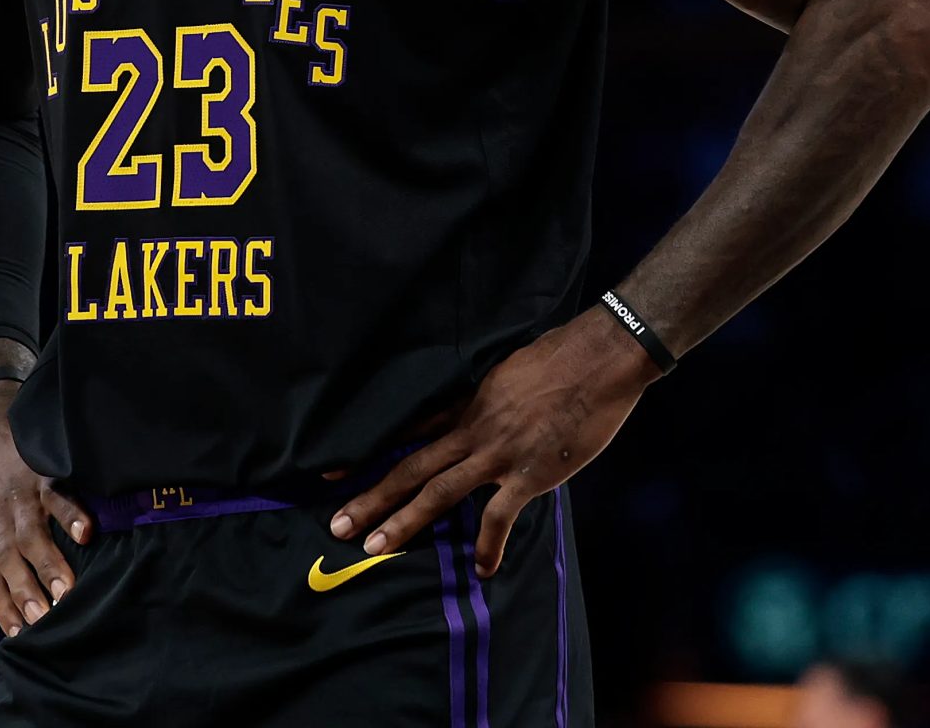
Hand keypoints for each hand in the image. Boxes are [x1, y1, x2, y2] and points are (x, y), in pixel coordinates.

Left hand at [0, 382, 94, 635]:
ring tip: (67, 588)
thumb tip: (19, 602)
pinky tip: (86, 533)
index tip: (20, 633)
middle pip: (11, 560)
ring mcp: (20, 499)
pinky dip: (70, 514)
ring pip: (32, 534)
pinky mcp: (39, 476)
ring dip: (48, 561)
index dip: (3, 605)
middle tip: (46, 617)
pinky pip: (57, 497)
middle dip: (27, 589)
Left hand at [328, 308, 660, 576]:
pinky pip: (499, 516)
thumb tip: (478, 414)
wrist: (598, 359)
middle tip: (337, 526)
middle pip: (409, 468)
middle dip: (371, 498)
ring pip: (438, 492)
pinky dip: (489, 545)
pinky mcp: (528, 474)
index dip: (369, 454)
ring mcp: (497, 453)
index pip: (406, 433)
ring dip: (404, 522)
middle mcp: (470, 431)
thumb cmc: (558, 360)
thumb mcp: (505, 374)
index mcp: (465, 406)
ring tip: (375, 549)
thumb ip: (486, 401)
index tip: (331, 474)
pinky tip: (482, 570)